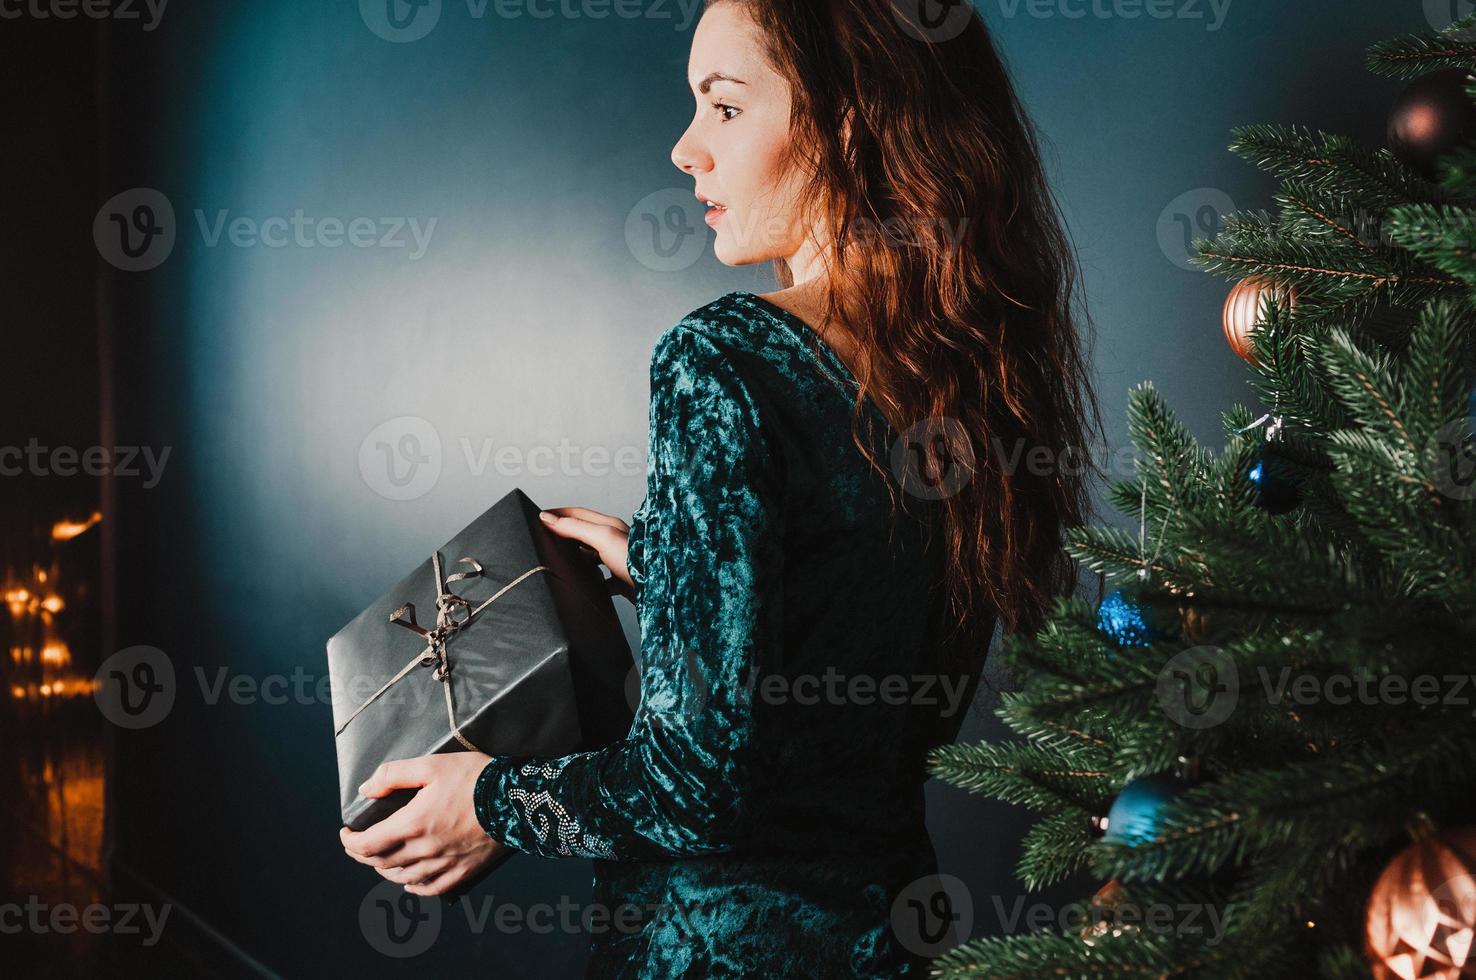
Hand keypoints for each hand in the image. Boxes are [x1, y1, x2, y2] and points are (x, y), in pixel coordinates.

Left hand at [339, 752, 508, 896]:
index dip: (350, 842)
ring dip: (384, 870)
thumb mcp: (432, 765)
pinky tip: (408, 881)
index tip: (346, 833)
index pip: (367, 844)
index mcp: (412, 824)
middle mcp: (424, 850)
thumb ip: (395, 774)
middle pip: (381, 863)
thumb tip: (366, 790)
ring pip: (402, 877)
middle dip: (363, 855)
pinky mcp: (462, 872)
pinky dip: (413, 886)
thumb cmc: (475, 778)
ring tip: (380, 859)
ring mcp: (443, 864)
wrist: (516, 799)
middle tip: (358, 845)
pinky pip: (429, 889)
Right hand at [540, 507, 634, 602]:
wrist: (662, 592)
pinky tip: (581, 586)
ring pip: (590, 555)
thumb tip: (548, 518)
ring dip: (574, 556)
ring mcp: (618, 561)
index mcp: (609, 525)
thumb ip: (576, 527)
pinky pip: (600, 578)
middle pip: (582, 533)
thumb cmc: (638, 562)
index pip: (577, 513)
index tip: (538, 517)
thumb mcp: (603, 538)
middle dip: (563, 534)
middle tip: (542, 538)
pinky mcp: (621, 580)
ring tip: (557, 561)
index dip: (557, 513)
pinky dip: (588, 580)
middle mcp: (614, 540)